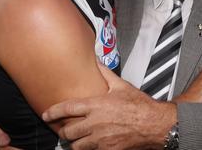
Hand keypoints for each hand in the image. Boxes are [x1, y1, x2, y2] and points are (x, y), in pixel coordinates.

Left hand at [42, 61, 174, 149]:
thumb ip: (105, 73)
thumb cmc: (140, 105)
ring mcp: (100, 139)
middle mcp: (95, 123)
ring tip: (77, 140)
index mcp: (96, 105)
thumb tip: (96, 60)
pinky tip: (90, 145)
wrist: (155, 124)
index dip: (52, 113)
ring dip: (75, 143)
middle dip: (63, 132)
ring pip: (76, 146)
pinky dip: (88, 149)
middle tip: (64, 130)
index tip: (46, 115)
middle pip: (68, 132)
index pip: (66, 109)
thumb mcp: (121, 86)